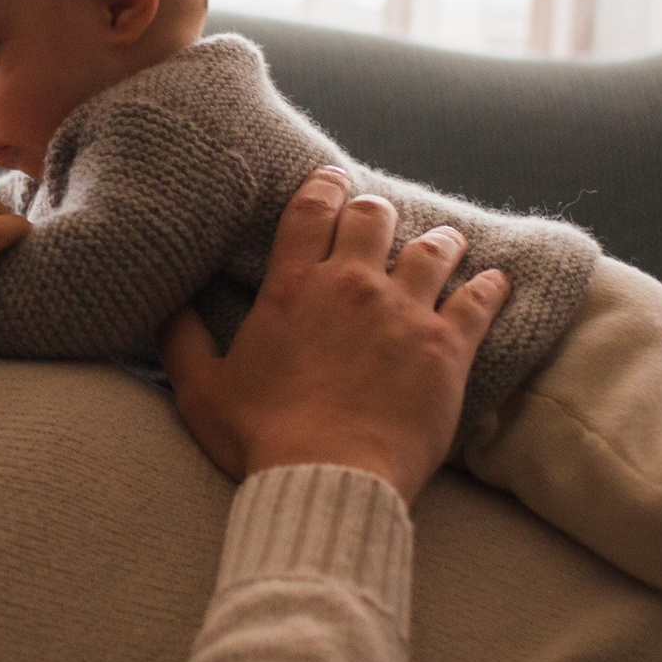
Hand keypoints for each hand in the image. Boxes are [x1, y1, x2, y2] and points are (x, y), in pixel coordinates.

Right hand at [159, 169, 508, 502]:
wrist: (328, 480)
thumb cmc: (261, 439)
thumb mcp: (201, 389)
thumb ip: (180, 338)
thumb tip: (164, 302)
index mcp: (292, 287)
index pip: (311, 209)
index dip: (324, 187)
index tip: (332, 181)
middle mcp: (351, 285)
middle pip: (374, 217)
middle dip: (376, 211)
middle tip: (379, 218)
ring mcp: (404, 313)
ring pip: (432, 250)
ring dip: (439, 241)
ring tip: (446, 242)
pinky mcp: (447, 348)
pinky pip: (479, 302)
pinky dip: (490, 287)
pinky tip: (497, 281)